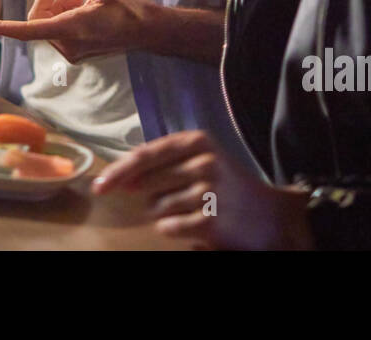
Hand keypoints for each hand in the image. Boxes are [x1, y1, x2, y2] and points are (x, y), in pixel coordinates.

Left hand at [0, 0, 153, 63]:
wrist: (151, 31)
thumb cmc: (131, 7)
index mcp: (71, 29)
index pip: (28, 30)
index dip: (4, 27)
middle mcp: (68, 45)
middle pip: (38, 19)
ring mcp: (74, 51)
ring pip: (49, 24)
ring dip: (58, 6)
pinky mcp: (79, 53)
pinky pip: (60, 31)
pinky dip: (65, 15)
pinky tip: (86, 5)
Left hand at [92, 131, 313, 249]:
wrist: (271, 217)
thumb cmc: (228, 185)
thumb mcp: (202, 159)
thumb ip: (163, 163)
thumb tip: (122, 182)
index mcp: (198, 141)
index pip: (145, 155)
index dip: (118, 171)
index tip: (99, 186)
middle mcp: (204, 162)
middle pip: (146, 183)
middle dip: (149, 195)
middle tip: (181, 196)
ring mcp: (208, 192)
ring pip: (156, 207)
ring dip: (165, 212)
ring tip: (194, 208)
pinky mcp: (209, 222)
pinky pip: (168, 227)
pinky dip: (174, 228)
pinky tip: (196, 223)